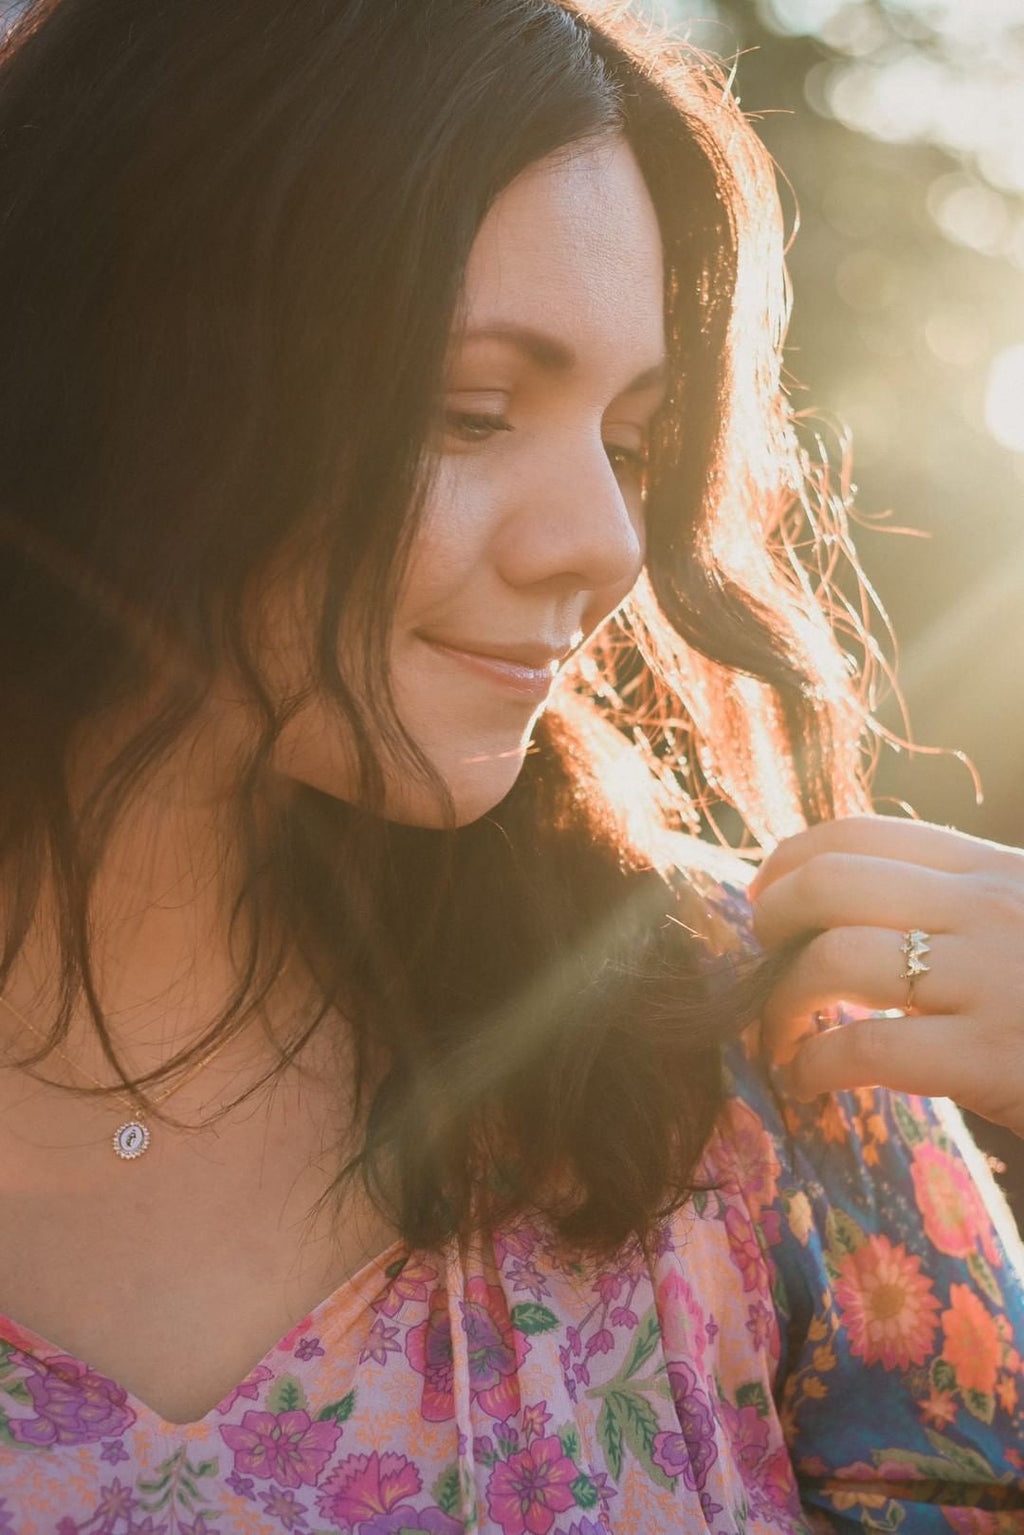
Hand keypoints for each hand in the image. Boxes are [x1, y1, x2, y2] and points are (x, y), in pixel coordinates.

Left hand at [748, 814, 1023, 1137]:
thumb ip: (959, 905)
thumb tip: (850, 899)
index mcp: (995, 870)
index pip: (862, 833)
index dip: (789, 860)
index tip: (763, 896)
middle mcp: (988, 909)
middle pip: (831, 881)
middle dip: (772, 918)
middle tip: (762, 957)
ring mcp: (992, 979)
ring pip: (835, 958)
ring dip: (780, 996)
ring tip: (777, 1027)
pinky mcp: (993, 1057)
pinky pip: (863, 1048)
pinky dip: (812, 1064)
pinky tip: (806, 1080)